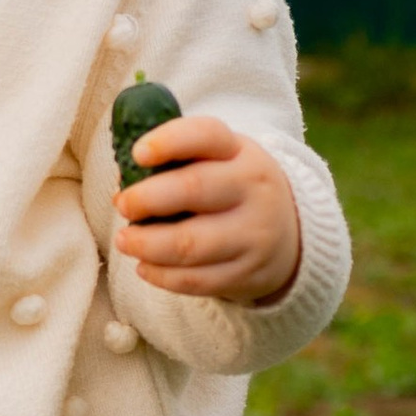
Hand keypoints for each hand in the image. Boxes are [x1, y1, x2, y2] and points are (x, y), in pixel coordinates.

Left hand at [114, 113, 301, 303]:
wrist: (292, 233)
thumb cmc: (232, 189)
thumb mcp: (218, 161)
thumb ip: (173, 164)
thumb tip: (123, 188)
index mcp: (240, 151)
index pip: (206, 135)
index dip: (168, 141)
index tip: (137, 154)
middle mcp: (253, 188)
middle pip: (193, 189)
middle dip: (146, 199)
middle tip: (123, 206)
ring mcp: (253, 234)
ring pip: (190, 244)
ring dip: (146, 244)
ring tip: (125, 241)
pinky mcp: (248, 273)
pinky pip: (196, 280)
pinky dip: (162, 276)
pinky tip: (144, 266)